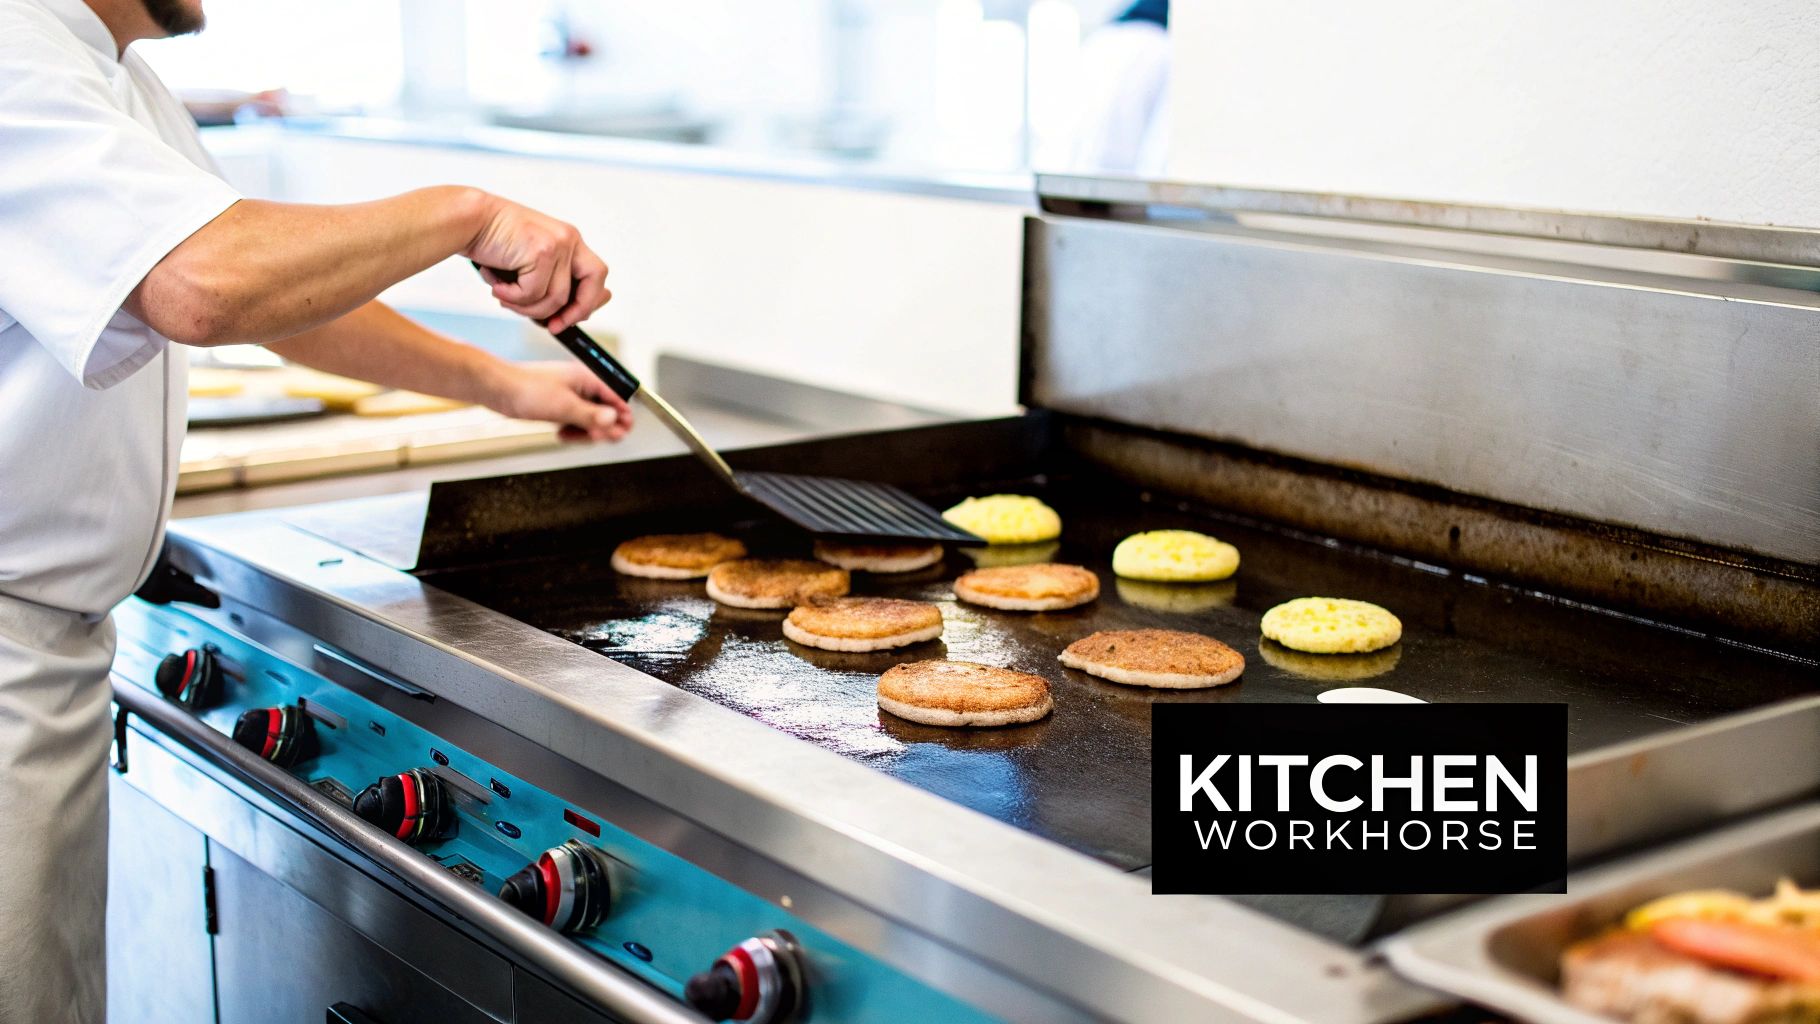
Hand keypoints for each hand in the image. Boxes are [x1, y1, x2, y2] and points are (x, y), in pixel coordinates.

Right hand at [465, 196, 609, 332]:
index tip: (568, 320)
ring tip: (504, 296)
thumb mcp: (527, 264)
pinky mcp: (542, 251)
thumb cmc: (493, 244)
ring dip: (526, 307)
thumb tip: (566, 313)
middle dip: (576, 311)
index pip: (596, 275)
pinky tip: (496, 287)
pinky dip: (512, 298)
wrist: (468, 221)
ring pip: (556, 298)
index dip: (588, 301)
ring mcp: (558, 243)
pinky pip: (533, 293)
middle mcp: (569, 239)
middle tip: (552, 326)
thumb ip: (548, 282)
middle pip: (593, 283)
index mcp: (569, 240)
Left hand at [485, 360, 632, 442]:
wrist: (497, 388)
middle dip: (601, 427)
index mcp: (586, 378)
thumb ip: (592, 416)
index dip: (622, 416)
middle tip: (596, 438)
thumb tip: (615, 421)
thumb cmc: (526, 388)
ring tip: (572, 437)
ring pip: (588, 418)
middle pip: (604, 410)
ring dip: (585, 431)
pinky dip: (571, 430)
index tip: (622, 433)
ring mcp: (568, 395)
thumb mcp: (564, 406)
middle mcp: (580, 386)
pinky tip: (562, 434)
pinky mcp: (556, 405)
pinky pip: (573, 420)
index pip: (616, 398)